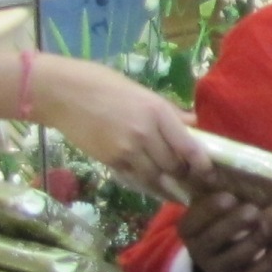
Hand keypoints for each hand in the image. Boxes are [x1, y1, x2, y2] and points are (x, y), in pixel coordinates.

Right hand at [32, 56, 208, 201]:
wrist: (63, 94)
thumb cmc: (102, 84)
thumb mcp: (142, 92)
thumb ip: (169, 112)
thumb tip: (193, 123)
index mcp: (157, 112)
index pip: (189, 146)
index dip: (202, 164)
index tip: (208, 172)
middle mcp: (145, 133)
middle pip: (174, 166)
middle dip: (183, 174)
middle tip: (190, 179)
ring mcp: (127, 150)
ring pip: (156, 177)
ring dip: (166, 184)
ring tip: (174, 188)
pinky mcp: (110, 161)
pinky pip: (135, 179)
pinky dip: (146, 183)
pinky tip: (151, 184)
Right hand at [179, 185, 271, 271]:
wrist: (224, 252)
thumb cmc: (221, 216)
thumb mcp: (211, 201)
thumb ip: (211, 185)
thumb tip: (212, 162)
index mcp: (188, 229)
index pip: (193, 221)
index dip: (210, 209)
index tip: (229, 197)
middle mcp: (199, 252)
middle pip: (214, 239)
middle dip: (235, 224)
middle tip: (254, 211)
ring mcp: (219, 270)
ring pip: (238, 257)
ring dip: (257, 240)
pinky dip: (271, 259)